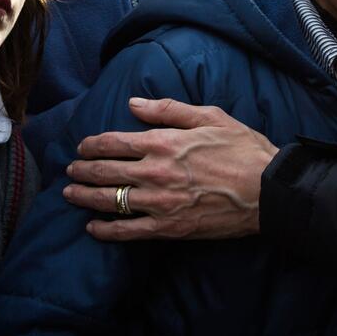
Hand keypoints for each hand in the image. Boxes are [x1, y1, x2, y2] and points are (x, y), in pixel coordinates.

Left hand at [64, 98, 277, 240]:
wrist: (266, 191)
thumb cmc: (242, 149)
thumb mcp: (209, 117)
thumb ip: (168, 110)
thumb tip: (133, 104)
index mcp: (164, 143)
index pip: (114, 142)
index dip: (92, 144)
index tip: (82, 147)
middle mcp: (155, 172)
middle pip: (106, 172)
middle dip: (82, 171)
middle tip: (69, 171)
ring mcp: (159, 203)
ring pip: (111, 201)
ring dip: (85, 197)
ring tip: (71, 195)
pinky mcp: (169, 228)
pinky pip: (128, 231)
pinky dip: (106, 230)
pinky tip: (93, 228)